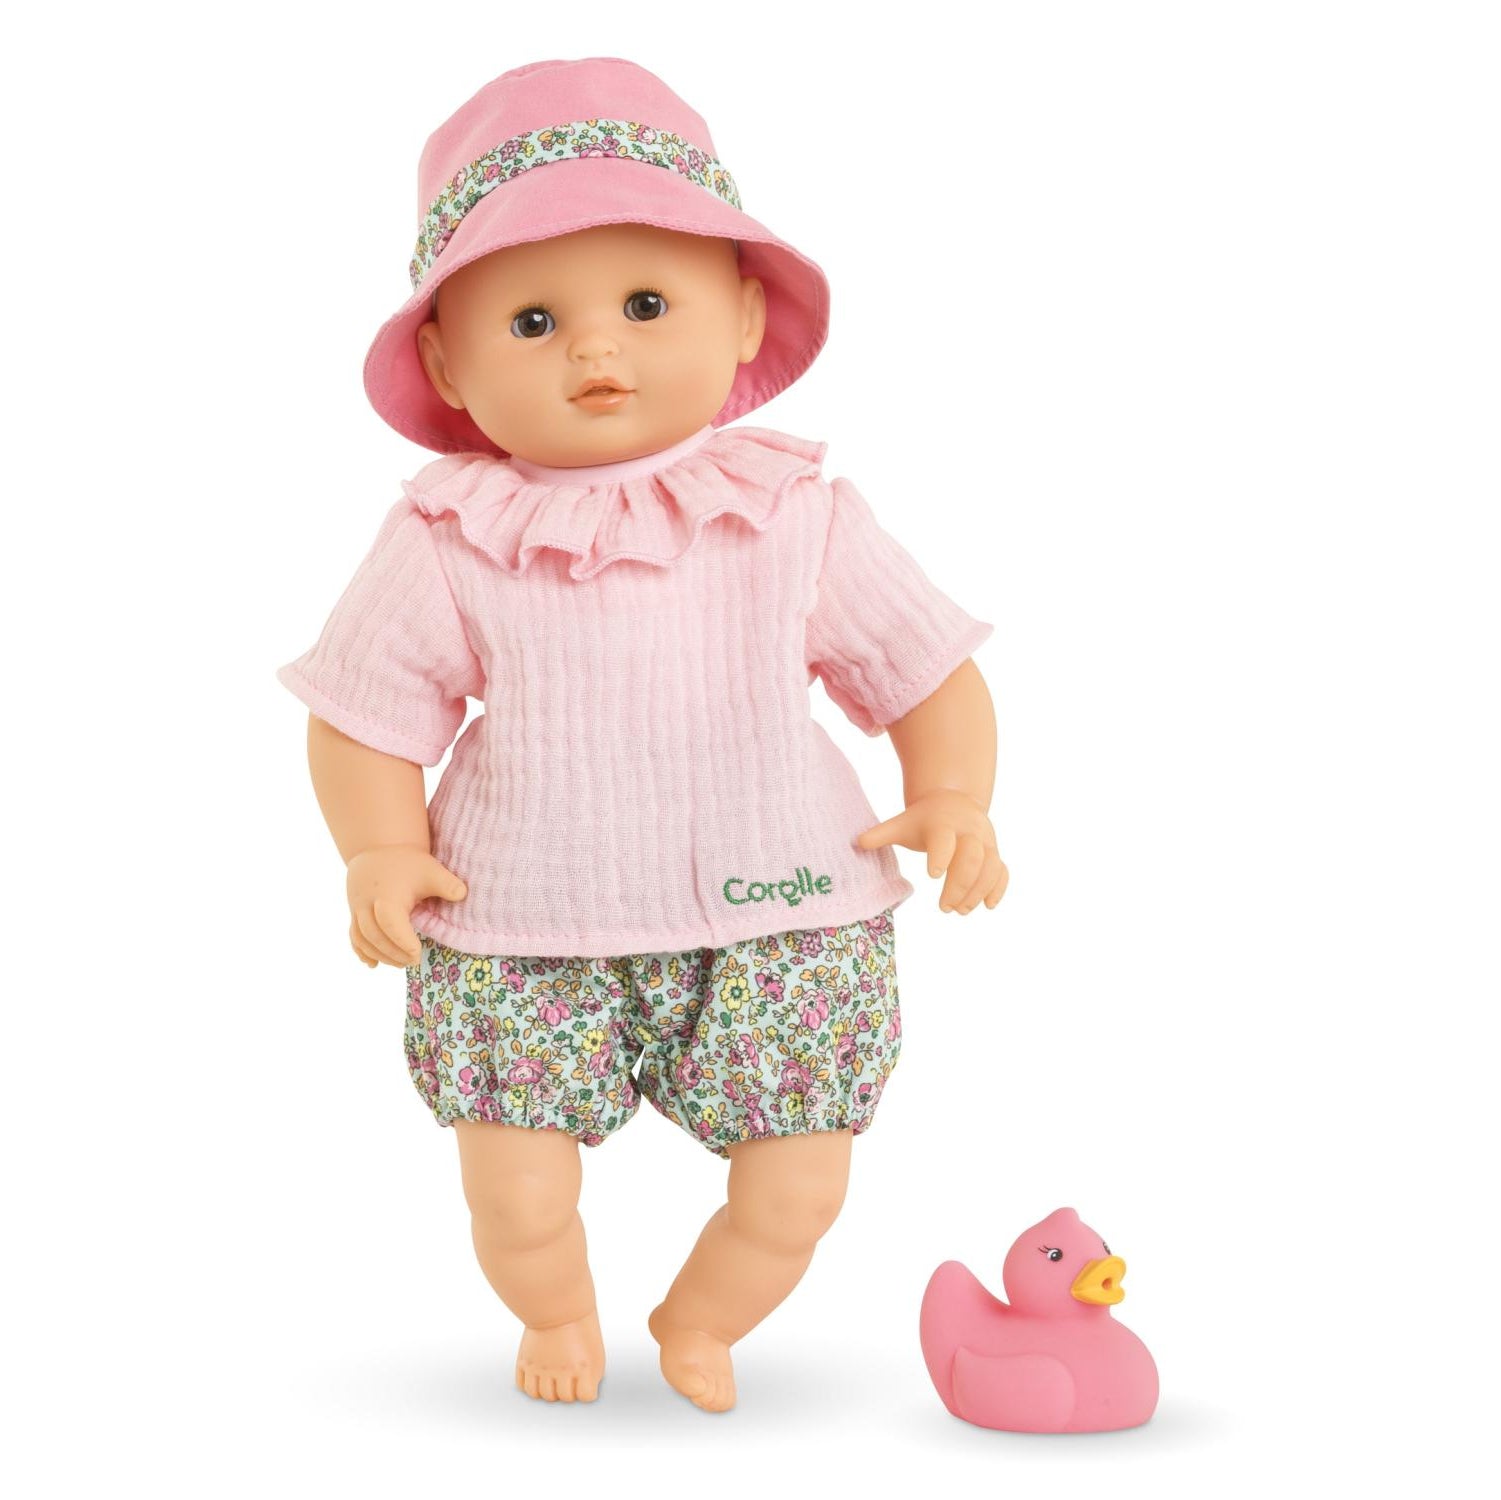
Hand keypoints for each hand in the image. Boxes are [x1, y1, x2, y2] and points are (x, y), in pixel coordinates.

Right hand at [345, 843, 466, 968]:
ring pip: (363, 939)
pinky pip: (353, 937)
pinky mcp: (354, 914)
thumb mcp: (430, 870)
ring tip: (400, 964)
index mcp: (387, 895)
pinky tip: (373, 964)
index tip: (417, 953)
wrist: (378, 849)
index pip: (390, 923)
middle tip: (413, 962)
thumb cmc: (408, 863)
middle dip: (394, 953)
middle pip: (375, 935)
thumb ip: (447, 884)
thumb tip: (463, 895)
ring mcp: (357, 909)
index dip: (402, 941)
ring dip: (380, 955)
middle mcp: (368, 904)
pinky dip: (362, 952)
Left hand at [855, 789, 1008, 914]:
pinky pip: (1002, 871)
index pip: (944, 839)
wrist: (954, 801)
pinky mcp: (995, 853)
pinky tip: (987, 905)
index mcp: (942, 824)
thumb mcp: (902, 823)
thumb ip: (882, 834)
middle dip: (960, 884)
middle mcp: (968, 832)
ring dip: (978, 891)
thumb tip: (857, 843)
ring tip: (961, 911)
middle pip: (972, 856)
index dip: (940, 855)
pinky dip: (998, 888)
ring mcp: (985, 842)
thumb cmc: (923, 820)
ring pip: (991, 866)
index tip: (931, 876)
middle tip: (945, 908)